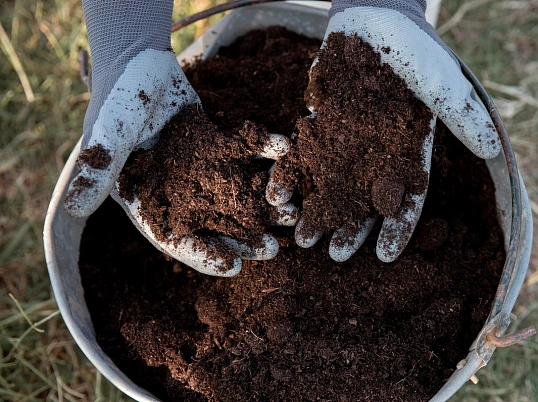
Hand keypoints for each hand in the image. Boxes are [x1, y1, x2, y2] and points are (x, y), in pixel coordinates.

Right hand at [63, 0, 290, 274]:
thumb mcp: (107, 136)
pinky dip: (267, 153)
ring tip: (292, 213)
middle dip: (245, 238)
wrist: (138, 60)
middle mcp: (180, 191)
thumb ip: (98, 169)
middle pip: (215, 224)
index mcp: (150, 200)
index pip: (176, 239)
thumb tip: (73, 209)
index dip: (203, 255)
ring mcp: (203, 169)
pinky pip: (248, 153)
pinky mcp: (221, 144)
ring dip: (265, 203)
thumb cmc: (117, 100)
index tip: (233, 268)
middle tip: (274, 249)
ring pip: (238, 193)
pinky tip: (287, 153)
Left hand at [267, 0, 500, 262]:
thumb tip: (493, 148)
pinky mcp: (321, 123)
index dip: (397, 228)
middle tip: (333, 255)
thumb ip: (463, 116)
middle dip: (351, 229)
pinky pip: (304, 153)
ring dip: (319, 210)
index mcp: (409, 152)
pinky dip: (293, 173)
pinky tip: (278, 194)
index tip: (385, 256)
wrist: (378, 18)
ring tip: (302, 237)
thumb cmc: (417, 51)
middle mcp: (377, 153)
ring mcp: (347, 140)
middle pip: (364, 200)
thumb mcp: (444, 82)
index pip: (406, 198)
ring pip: (332, 184)